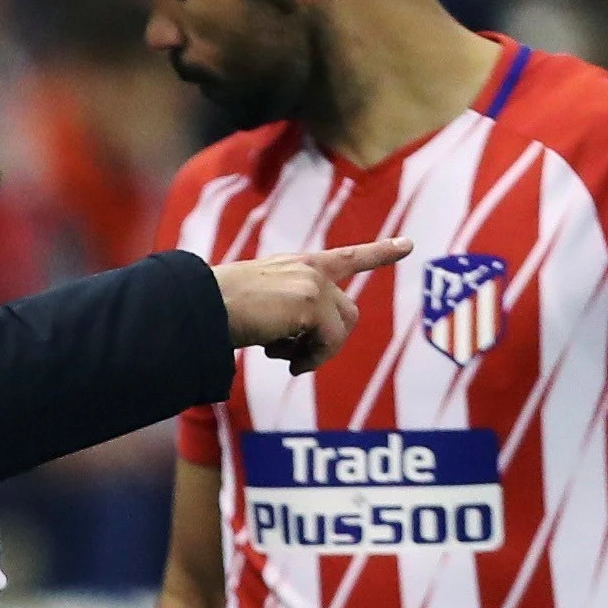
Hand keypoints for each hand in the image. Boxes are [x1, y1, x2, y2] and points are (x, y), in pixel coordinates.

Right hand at [211, 239, 412, 374]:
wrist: (200, 306)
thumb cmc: (217, 311)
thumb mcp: (259, 305)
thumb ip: (289, 315)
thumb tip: (300, 349)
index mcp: (297, 265)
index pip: (346, 257)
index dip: (380, 252)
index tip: (408, 245)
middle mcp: (309, 270)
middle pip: (347, 314)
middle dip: (327, 342)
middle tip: (291, 359)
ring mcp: (313, 284)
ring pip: (340, 330)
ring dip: (316, 353)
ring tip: (282, 359)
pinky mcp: (311, 302)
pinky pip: (328, 343)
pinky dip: (310, 360)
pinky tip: (285, 362)